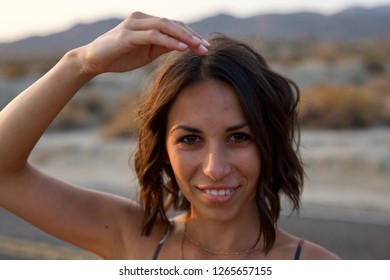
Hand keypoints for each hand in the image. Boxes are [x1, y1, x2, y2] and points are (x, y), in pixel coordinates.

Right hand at [77, 11, 208, 74]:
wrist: (94, 60)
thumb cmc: (120, 56)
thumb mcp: (147, 52)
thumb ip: (162, 47)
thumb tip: (182, 47)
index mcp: (147, 22)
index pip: (174, 26)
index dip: (190, 35)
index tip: (204, 47)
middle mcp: (141, 18)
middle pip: (173, 24)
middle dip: (191, 36)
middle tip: (205, 47)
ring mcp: (134, 25)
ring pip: (165, 26)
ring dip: (184, 37)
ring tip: (198, 47)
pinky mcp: (128, 35)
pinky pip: (153, 36)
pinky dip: (169, 41)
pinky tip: (181, 49)